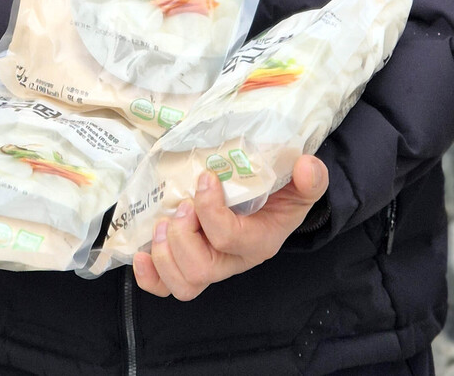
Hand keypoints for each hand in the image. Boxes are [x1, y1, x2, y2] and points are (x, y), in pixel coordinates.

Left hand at [132, 154, 327, 301]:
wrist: (276, 201)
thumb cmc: (284, 191)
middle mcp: (234, 260)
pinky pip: (167, 286)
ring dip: (165, 251)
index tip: (205, 177)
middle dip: (182, 233)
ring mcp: (211, 265)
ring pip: (183, 283)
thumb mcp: (303, 182)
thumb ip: (310, 177)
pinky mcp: (191, 263)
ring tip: (164, 221)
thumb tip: (306, 166)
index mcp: (260, 240)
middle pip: (201, 268)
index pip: (229, 238)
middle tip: (182, 205)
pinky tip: (143, 254)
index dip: (209, 209)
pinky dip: (150, 275)